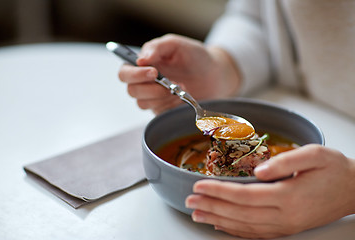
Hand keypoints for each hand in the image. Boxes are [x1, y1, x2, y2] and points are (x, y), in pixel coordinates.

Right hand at [118, 34, 240, 113]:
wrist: (215, 75)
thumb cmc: (196, 57)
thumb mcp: (177, 45)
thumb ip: (157, 47)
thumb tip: (139, 59)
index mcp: (144, 63)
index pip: (125, 72)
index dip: (135, 75)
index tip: (154, 72)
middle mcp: (144, 81)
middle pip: (131, 90)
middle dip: (150, 89)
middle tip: (169, 84)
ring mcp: (153, 97)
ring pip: (143, 103)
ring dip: (162, 97)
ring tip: (180, 87)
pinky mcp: (163, 109)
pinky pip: (158, 112)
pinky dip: (169, 105)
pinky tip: (181, 97)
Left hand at [185, 144, 354, 238]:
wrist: (354, 189)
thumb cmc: (334, 169)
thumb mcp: (315, 155)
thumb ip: (284, 161)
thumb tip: (257, 171)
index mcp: (289, 196)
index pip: (244, 195)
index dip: (219, 191)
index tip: (199, 185)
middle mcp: (285, 216)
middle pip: (239, 213)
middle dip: (211, 206)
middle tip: (189, 200)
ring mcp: (286, 226)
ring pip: (244, 226)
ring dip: (218, 220)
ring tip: (197, 214)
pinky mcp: (287, 228)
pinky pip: (256, 233)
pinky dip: (235, 230)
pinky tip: (221, 226)